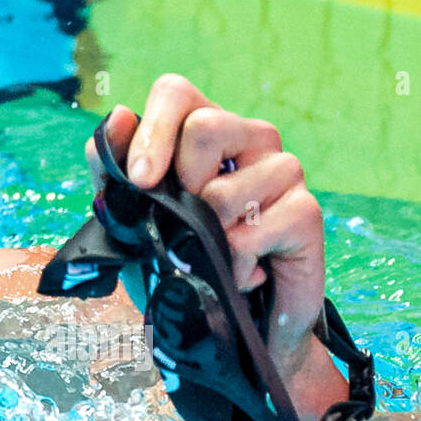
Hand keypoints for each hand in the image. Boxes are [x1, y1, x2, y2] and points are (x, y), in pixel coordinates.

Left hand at [85, 74, 347, 420]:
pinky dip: (233, 263)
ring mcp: (282, 170)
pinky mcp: (306, 211)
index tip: (140, 179)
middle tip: (179, 221)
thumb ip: (114, 169)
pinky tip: (239, 273)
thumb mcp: (129, 218)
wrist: (223, 329)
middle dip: (178, 181)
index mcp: (200, 130)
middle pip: (206, 124)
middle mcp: (247, 137)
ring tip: (213, 255)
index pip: (176, 92)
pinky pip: (254, 230)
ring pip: (226, 188)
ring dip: (204, 237)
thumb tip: (119, 116)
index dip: (153, 128)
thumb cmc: (176, 262)